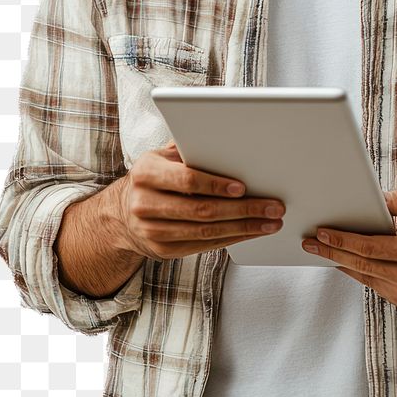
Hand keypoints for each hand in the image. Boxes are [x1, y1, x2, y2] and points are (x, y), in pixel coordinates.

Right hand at [112, 142, 285, 260]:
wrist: (123, 213)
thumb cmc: (155, 178)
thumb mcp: (163, 157)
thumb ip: (189, 151)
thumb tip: (230, 145)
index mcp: (146, 173)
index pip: (187, 179)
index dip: (216, 185)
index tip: (244, 188)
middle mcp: (145, 204)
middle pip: (202, 210)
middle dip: (244, 209)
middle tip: (273, 207)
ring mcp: (152, 231)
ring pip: (206, 232)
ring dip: (244, 228)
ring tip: (270, 222)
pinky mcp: (163, 250)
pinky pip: (203, 246)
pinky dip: (232, 239)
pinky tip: (251, 232)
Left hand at [301, 187, 396, 313]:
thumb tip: (377, 198)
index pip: (371, 247)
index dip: (343, 240)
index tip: (322, 232)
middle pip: (362, 266)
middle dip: (332, 253)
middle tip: (310, 243)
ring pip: (368, 280)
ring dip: (344, 265)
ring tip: (323, 251)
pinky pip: (380, 289)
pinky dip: (363, 276)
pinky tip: (349, 263)